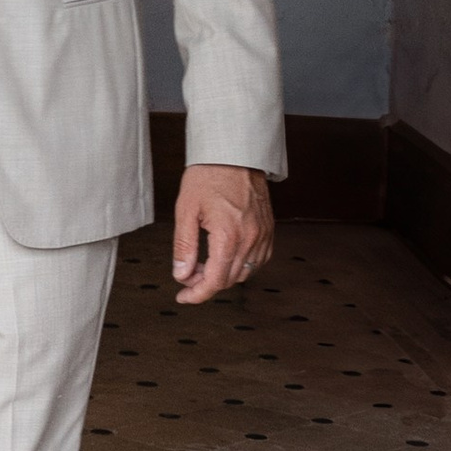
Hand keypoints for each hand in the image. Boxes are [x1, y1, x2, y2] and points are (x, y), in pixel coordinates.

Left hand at [169, 162, 273, 302]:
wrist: (233, 153)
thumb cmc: (208, 175)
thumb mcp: (186, 209)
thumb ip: (184, 246)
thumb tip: (181, 274)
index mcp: (228, 236)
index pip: (214, 281)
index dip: (197, 294)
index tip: (183, 298)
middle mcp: (250, 240)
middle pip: (229, 280)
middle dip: (206, 284)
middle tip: (187, 276)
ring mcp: (263, 236)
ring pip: (244, 272)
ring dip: (223, 275)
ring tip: (203, 264)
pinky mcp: (269, 231)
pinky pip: (257, 260)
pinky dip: (241, 265)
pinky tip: (225, 256)